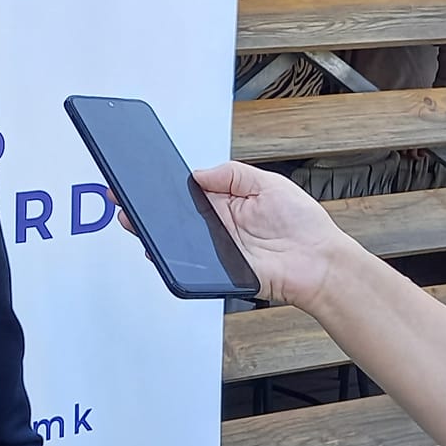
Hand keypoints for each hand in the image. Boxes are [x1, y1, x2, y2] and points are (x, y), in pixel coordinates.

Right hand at [114, 162, 356, 308]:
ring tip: (136, 220)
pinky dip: (172, 259)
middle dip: (149, 208)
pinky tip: (159, 247)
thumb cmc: (303, 224)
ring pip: (176, 241)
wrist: (320, 263)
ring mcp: (216, 250)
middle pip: (175, 217)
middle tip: (125, 198)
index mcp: (227, 202)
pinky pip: (189, 266)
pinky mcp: (218, 272)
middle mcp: (218, 226)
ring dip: (155, 232)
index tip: (141, 178)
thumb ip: (231, 174)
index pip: (187, 192)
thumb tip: (197, 174)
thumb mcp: (268, 183)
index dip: (164, 186)